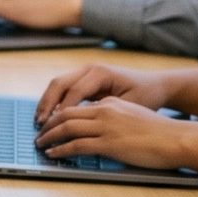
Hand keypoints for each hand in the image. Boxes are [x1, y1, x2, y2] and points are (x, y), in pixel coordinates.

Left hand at [34, 96, 197, 171]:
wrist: (177, 139)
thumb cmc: (160, 133)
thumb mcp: (133, 116)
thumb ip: (115, 118)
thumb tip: (100, 130)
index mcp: (110, 103)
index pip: (77, 106)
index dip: (59, 115)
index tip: (50, 123)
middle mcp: (105, 110)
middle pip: (66, 114)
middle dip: (48, 124)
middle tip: (39, 134)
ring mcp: (106, 126)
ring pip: (67, 128)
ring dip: (50, 137)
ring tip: (40, 144)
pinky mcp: (109, 143)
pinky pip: (77, 145)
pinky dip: (61, 149)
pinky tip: (54, 153)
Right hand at [35, 62, 182, 124]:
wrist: (157, 85)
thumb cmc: (147, 96)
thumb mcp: (129, 106)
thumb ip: (105, 112)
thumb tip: (82, 124)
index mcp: (101, 73)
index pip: (74, 92)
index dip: (63, 110)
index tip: (56, 128)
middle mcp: (90, 68)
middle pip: (59, 83)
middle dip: (47, 104)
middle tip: (40, 124)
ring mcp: (86, 71)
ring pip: (58, 84)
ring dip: (47, 102)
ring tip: (40, 121)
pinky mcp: (85, 79)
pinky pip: (64, 88)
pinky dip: (55, 101)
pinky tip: (51, 116)